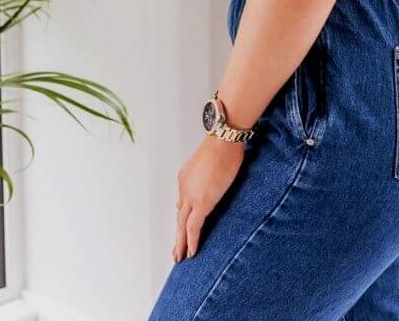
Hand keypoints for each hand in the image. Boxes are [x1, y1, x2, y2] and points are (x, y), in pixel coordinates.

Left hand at [173, 134, 244, 261]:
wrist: (222, 141)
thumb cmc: (223, 145)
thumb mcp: (212, 161)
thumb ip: (209, 174)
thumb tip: (213, 181)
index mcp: (186, 177)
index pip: (183, 202)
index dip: (183, 216)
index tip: (183, 227)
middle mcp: (184, 188)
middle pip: (179, 216)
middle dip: (177, 234)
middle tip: (176, 250)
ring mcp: (191, 196)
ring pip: (182, 225)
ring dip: (181, 242)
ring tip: (180, 257)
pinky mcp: (201, 204)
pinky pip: (193, 228)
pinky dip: (191, 241)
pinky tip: (192, 253)